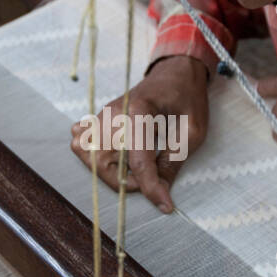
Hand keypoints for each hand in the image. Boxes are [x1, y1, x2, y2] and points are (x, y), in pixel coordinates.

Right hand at [70, 55, 210, 212]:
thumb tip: (160, 191)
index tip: (165, 204)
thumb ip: (173, 162)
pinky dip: (97, 158)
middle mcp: (115, 111)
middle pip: (101, 160)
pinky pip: (84, 144)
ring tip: (134, 170)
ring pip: (88, 154)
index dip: (151, 187)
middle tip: (150, 180)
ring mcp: (103, 114)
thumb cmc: (187, 97)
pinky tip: (118, 158)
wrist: (176, 72)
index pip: (138, 159)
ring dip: (108, 171)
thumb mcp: (192, 132)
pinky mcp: (100, 119)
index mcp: (140, 109)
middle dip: (123, 180)